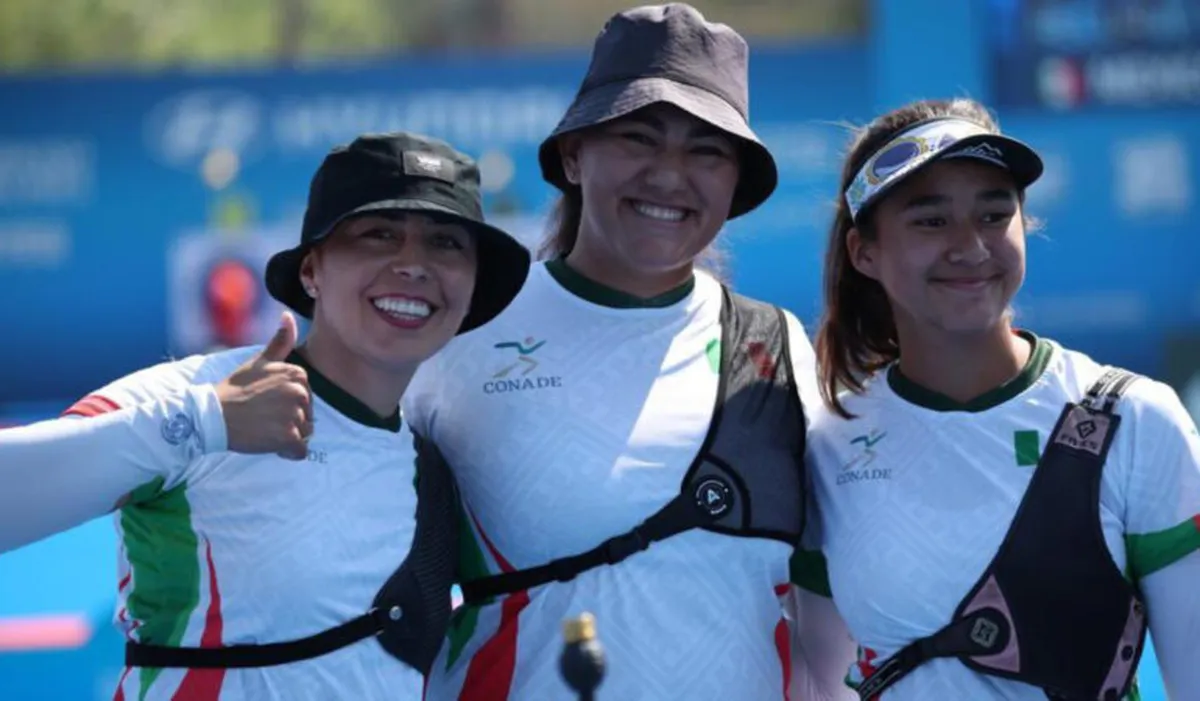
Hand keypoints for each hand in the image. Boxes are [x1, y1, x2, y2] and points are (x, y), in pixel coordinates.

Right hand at [215, 312, 312, 459]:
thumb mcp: (258, 362)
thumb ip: (279, 342)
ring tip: (264, 429)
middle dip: (289, 421)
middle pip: (308, 416)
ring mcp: (295, 415)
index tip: (266, 403)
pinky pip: (300, 452)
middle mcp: (301, 393)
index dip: (287, 405)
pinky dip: (287, 453)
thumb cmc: (235, 389)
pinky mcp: (288, 438)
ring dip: (288, 437)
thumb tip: (288, 316)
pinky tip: (269, 444)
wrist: (213, 415)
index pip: (306, 398)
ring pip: (305, 434)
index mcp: (298, 374)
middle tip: (263, 417)